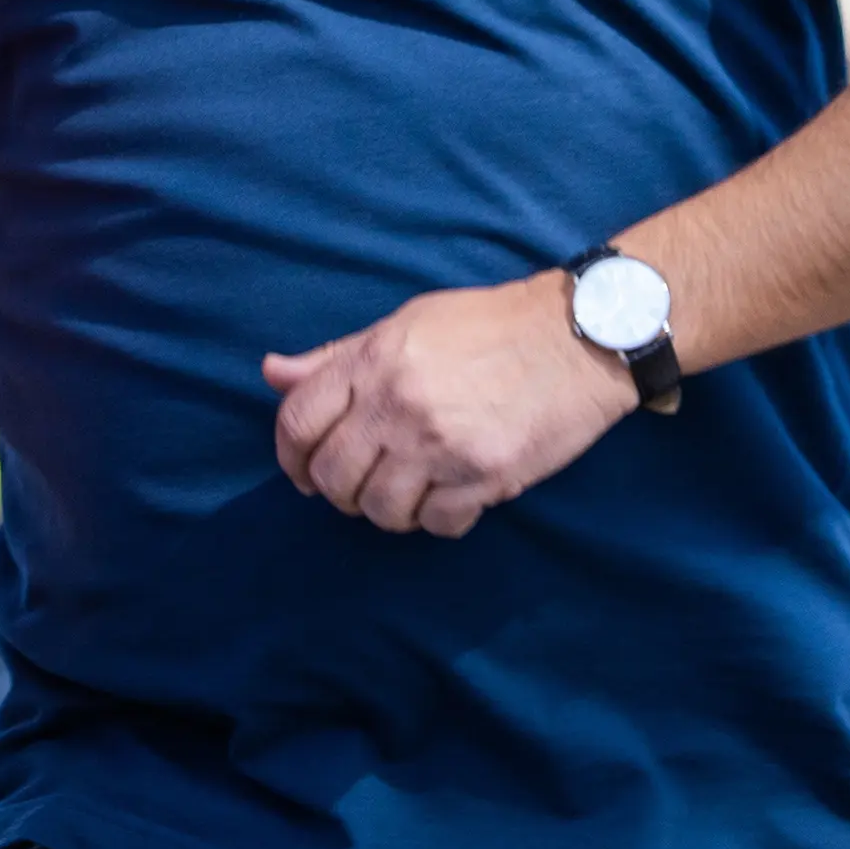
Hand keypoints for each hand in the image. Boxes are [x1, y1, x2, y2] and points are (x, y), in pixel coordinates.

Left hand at [263, 273, 641, 536]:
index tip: (303, 470)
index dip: (290, 456)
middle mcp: (397, 406)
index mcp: (371, 363)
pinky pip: (437, 524)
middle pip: (332, 476)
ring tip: (407, 493)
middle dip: (338, 490)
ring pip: (380, 509)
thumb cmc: (488, 326)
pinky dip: (436, 520)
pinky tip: (449, 499)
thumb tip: (272, 373)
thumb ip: (336, 357)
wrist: (578, 337)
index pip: (297, 423)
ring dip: (387, 510)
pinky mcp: (486, 475)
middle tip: (360, 485)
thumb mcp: (404, 324)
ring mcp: (441, 444)